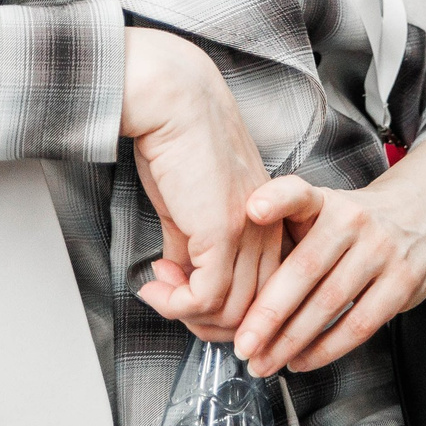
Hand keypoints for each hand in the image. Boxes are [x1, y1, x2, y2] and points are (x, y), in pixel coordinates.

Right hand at [121, 29, 279, 341]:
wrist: (175, 102)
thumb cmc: (180, 142)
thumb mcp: (190, 206)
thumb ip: (193, 248)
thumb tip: (181, 283)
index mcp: (270, 221)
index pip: (264, 292)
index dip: (222, 309)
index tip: (182, 296)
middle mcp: (269, 230)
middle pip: (252, 311)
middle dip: (204, 322)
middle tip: (167, 301)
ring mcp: (251, 233)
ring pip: (231, 312)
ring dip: (185, 314)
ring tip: (158, 289)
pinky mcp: (224, 233)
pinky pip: (206, 298)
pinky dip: (175, 305)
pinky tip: (155, 285)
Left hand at [234, 136, 425, 377]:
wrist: (420, 215)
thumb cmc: (354, 224)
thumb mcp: (321, 211)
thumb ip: (284, 234)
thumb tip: (234, 282)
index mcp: (325, 201)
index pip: (300, 194)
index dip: (277, 200)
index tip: (253, 210)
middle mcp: (354, 221)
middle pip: (305, 270)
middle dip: (269, 314)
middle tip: (243, 345)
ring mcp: (381, 251)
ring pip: (329, 304)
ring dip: (292, 340)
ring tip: (265, 362)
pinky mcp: (402, 282)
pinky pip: (359, 324)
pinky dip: (326, 348)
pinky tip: (302, 359)